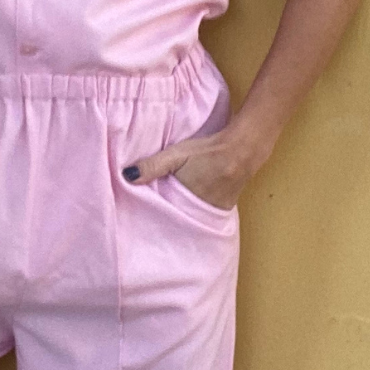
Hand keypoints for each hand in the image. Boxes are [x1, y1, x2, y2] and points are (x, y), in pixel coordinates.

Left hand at [121, 121, 270, 211]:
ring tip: (166, 215)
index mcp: (182, 200)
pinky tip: (187, 209)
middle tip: (148, 218)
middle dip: (163, 218)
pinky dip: (193, 214)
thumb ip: (152, 166)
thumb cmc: (208, 151)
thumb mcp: (176, 155)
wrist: (243, 151)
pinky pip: (202, 216)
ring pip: (188, 219)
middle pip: (174, 219)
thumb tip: (126, 176)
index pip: (160, 214)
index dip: (150, 213)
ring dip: (179, 216)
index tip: (137, 215)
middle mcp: (196, 212)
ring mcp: (210, 213)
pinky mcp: (221, 210)